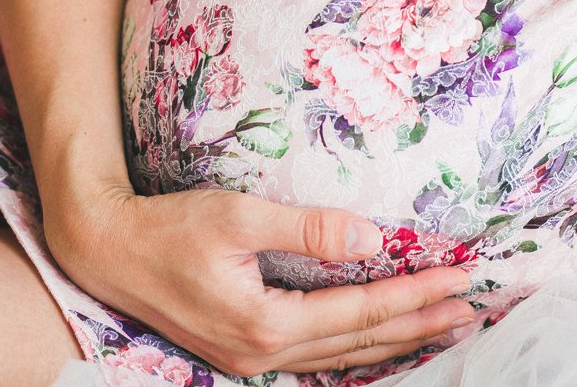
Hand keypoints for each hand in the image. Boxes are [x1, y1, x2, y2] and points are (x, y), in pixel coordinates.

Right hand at [44, 181, 474, 376]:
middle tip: (471, 308)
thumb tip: (372, 238)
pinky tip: (379, 336)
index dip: (415, 294)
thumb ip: (306, 228)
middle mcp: (264, 353)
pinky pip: (318, 353)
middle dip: (420, 324)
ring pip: (343, 354)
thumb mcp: (237, 216)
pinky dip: (358, 343)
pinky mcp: (243, 351)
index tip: (461, 276)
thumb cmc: (167, 228)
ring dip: (395, 339)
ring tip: (442, 326)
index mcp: (267, 322)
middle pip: (362, 342)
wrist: (105, 251)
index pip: (363, 311)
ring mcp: (252, 359)